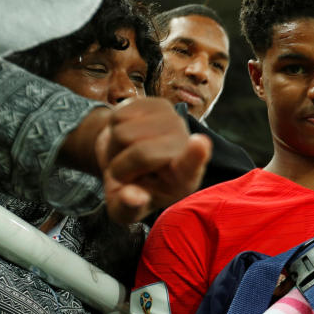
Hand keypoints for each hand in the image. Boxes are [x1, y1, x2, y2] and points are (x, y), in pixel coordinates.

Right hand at [66, 98, 210, 223]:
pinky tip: (127, 137)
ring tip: (126, 155)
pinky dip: (113, 128)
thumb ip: (129, 208)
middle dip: (120, 167)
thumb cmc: (130, 189)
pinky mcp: (159, 104)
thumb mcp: (125, 210)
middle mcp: (184, 147)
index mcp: (183, 179)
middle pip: (141, 154)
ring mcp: (174, 122)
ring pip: (123, 133)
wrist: (126, 161)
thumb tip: (133, 197)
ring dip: (115, 148)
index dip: (195, 155)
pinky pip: (119, 116)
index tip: (200, 143)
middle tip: (126, 174)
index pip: (191, 166)